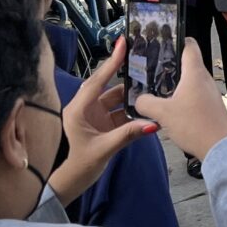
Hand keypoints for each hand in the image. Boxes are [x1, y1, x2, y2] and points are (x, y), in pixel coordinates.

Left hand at [49, 38, 156, 205]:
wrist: (73, 182)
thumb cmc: (80, 165)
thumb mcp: (104, 148)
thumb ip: (128, 134)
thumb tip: (153, 123)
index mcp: (78, 109)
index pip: (97, 81)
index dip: (111, 62)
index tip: (123, 44)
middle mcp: (86, 108)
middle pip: (108, 85)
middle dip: (125, 73)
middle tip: (142, 57)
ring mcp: (95, 115)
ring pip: (117, 98)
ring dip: (132, 95)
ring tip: (151, 85)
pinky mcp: (103, 122)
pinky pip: (120, 110)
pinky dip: (132, 108)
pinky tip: (146, 105)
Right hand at [136, 40, 226, 162]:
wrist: (219, 147)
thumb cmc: (196, 125)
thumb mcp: (163, 113)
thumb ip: (146, 103)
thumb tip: (139, 99)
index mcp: (195, 72)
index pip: (189, 45)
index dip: (177, 39)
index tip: (163, 40)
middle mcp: (204, 78)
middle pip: (187, 63)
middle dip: (170, 64)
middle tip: (151, 67)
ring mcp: (209, 92)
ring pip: (189, 80)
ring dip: (174, 82)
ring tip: (156, 87)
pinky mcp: (209, 105)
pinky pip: (193, 94)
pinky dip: (181, 96)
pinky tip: (170, 106)